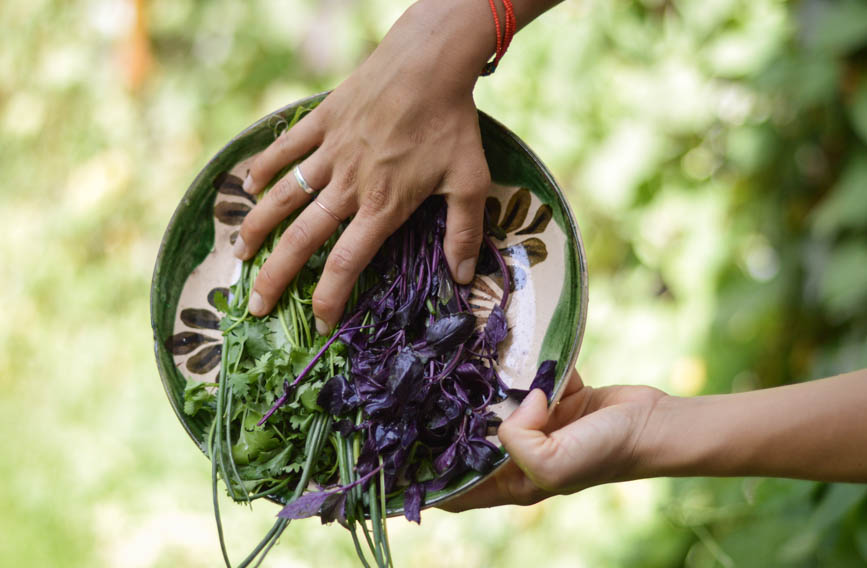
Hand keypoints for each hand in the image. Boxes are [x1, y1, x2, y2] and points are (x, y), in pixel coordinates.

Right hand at [234, 0, 495, 332]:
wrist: (430, 64)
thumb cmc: (452, 124)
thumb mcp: (470, 181)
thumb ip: (464, 231)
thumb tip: (463, 276)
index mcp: (382, 206)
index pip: (346, 263)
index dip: (329, 298)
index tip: (320, 323)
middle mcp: (348, 185)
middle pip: (300, 239)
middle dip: (275, 277)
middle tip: (256, 303)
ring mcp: (330, 153)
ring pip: (283, 197)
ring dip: (256, 228)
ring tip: (238, 254)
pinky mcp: (322, 122)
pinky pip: (284, 148)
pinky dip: (263, 167)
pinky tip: (248, 185)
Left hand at [441, 370, 666, 510]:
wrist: (654, 423)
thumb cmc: (606, 451)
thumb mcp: (555, 462)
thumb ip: (519, 442)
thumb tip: (515, 404)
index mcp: (514, 482)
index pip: (458, 491)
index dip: (428, 482)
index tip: (399, 457)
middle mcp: (521, 454)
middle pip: (472, 442)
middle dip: (451, 421)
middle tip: (422, 391)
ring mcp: (539, 425)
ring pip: (500, 404)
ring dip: (494, 385)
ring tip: (470, 361)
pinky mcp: (556, 399)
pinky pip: (532, 379)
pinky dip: (534, 368)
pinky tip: (532, 357)